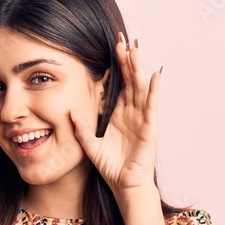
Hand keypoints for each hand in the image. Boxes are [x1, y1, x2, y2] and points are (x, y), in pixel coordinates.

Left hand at [69, 31, 161, 194]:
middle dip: (128, 60)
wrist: (125, 184)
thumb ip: (81, 128)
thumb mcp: (90, 144)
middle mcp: (132, 112)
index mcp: (119, 114)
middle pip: (131, 80)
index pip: (119, 84)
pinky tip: (154, 74)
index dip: (117, 66)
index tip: (113, 47)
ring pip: (141, 87)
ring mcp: (143, 117)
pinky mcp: (150, 126)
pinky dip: (154, 89)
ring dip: (139, 68)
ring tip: (136, 49)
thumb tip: (69, 112)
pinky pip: (152, 104)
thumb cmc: (111, 167)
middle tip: (123, 40)